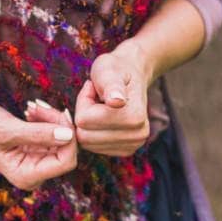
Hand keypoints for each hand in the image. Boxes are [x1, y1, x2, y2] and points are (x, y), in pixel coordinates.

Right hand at [0, 101, 76, 190]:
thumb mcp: (7, 129)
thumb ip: (38, 134)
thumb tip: (69, 134)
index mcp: (26, 176)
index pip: (65, 162)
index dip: (69, 137)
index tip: (60, 113)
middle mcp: (33, 173)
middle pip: (65, 150)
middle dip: (58, 124)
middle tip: (39, 105)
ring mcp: (35, 162)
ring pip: (61, 140)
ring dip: (51, 119)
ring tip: (32, 106)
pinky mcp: (35, 150)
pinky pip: (53, 134)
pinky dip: (46, 120)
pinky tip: (31, 111)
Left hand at [74, 38, 153, 156]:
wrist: (131, 76)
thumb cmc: (115, 70)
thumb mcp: (107, 70)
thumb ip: (110, 85)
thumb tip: (117, 101)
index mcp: (134, 116)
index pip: (84, 120)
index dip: (83, 102)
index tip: (93, 88)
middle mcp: (138, 135)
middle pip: (84, 135)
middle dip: (83, 115)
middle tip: (95, 98)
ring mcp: (133, 145)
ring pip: (87, 143)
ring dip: (87, 124)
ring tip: (99, 107)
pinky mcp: (125, 151)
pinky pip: (93, 148)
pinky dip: (93, 132)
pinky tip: (102, 119)